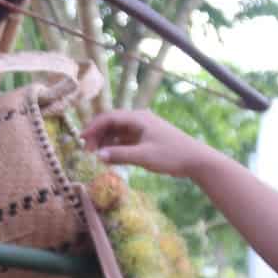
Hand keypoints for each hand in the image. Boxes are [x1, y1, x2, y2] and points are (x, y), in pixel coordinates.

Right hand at [81, 109, 214, 181]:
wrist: (196, 160)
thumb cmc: (172, 155)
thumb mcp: (144, 156)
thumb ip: (120, 155)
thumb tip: (98, 155)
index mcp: (138, 118)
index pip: (109, 117)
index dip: (93, 127)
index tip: (81, 140)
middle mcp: (139, 120)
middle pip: (111, 123)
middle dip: (97, 135)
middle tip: (87, 151)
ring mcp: (142, 129)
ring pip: (117, 132)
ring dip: (105, 142)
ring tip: (96, 156)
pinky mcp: (145, 138)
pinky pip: (124, 139)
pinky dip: (115, 147)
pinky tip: (109, 157)